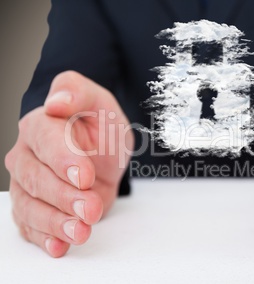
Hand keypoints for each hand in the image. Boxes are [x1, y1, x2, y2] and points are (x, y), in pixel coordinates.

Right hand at [5, 71, 133, 256]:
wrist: (102, 153)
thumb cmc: (99, 126)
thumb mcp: (100, 103)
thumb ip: (78, 93)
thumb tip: (56, 101)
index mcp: (41, 125)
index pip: (45, 140)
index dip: (62, 159)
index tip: (84, 176)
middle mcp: (28, 155)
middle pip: (36, 179)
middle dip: (64, 197)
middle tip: (90, 208)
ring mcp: (28, 184)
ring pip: (30, 207)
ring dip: (55, 223)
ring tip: (81, 231)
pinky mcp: (36, 207)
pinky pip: (31, 226)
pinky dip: (45, 238)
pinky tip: (60, 246)